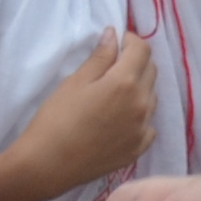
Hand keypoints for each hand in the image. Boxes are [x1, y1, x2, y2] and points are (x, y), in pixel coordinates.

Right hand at [0, 31, 157, 200]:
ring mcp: (143, 129)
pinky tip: (119, 120)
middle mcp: (142, 104)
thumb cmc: (56, 119)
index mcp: (125, 82)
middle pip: (151, 71)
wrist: (48, 165)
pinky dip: (139, 116)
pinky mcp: (139, 149)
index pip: (142, 49)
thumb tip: (114, 35)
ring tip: (113, 95)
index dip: (130, 40)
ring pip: (151, 97)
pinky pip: (148, 125)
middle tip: (113, 67)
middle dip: (136, 62)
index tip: (117, 43)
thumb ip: (100, 57)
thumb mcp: (75, 81)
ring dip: (139, 88)